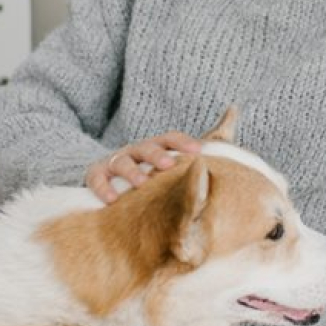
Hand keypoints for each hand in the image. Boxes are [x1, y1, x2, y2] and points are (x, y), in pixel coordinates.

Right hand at [85, 132, 202, 203]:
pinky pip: (98, 179)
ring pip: (123, 162)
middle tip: (168, 165)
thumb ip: (190, 160)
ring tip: (141, 184)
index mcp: (154, 148)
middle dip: (158, 155)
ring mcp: (114, 161)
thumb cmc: (144, 176)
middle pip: (147, 148)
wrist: (104, 178)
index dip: (183, 142)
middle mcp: (135, 151)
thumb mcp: (163, 168)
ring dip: (132, 172)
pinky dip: (103, 188)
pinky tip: (111, 200)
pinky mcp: (95, 173)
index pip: (169, 138)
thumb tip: (230, 125)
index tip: (198, 151)